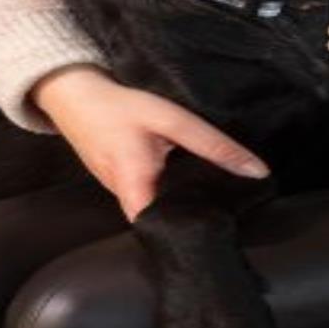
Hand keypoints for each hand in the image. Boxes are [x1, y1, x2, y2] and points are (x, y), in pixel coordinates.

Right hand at [31, 66, 269, 220]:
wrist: (73, 95)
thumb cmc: (119, 106)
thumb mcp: (171, 120)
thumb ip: (211, 145)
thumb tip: (254, 170)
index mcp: (135, 188)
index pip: (165, 230)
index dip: (191, 232)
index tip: (219, 228)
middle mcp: (123, 198)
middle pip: (163, 222)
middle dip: (191, 218)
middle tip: (225, 215)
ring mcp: (117, 193)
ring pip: (154, 210)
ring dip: (178, 203)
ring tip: (211, 200)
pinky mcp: (117, 183)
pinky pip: (145, 196)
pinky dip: (164, 190)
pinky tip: (182, 180)